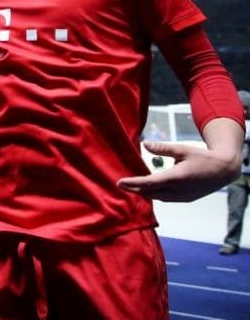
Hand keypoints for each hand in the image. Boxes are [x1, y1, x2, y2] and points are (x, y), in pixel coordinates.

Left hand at [117, 141, 240, 201]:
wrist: (224, 171)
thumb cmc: (203, 158)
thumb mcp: (183, 149)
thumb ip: (163, 148)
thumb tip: (145, 144)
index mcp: (177, 177)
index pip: (150, 182)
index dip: (133, 183)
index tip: (120, 182)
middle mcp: (179, 190)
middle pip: (151, 192)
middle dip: (135, 189)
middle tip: (120, 185)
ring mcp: (183, 197)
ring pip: (157, 197)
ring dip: (144, 193)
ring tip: (130, 187)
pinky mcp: (186, 199)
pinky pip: (166, 199)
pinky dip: (154, 195)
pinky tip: (147, 190)